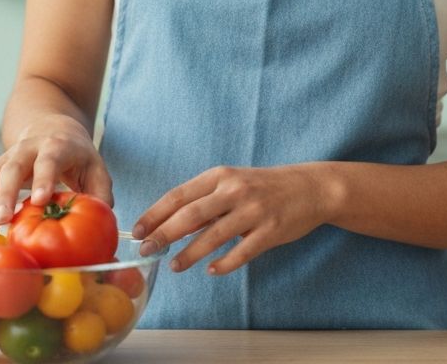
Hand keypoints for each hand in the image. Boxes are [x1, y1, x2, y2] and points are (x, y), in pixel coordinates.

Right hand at [0, 116, 113, 228]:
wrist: (51, 125)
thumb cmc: (76, 154)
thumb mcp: (95, 165)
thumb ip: (100, 191)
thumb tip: (101, 216)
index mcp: (57, 145)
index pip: (49, 159)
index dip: (44, 178)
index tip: (39, 200)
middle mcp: (29, 147)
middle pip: (13, 166)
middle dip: (6, 193)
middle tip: (2, 221)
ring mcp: (9, 155)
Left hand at [132, 163, 327, 275]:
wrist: (309, 187)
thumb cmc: (262, 186)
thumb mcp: (232, 183)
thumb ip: (205, 200)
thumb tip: (170, 223)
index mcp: (220, 175)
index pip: (179, 195)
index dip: (155, 213)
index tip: (137, 230)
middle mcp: (234, 190)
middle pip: (191, 215)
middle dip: (164, 234)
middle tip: (146, 250)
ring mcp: (253, 211)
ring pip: (213, 235)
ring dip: (190, 253)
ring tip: (174, 265)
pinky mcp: (270, 231)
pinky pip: (242, 252)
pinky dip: (225, 263)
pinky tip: (212, 271)